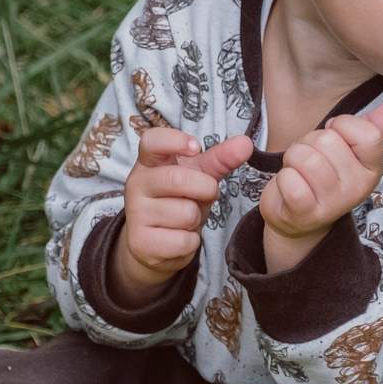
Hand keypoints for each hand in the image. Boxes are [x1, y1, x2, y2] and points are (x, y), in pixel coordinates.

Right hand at [111, 128, 254, 306]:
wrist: (155, 243)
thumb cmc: (178, 200)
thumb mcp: (198, 176)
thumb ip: (220, 159)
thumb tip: (245, 143)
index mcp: (149, 163)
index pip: (152, 141)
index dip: (174, 141)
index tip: (196, 147)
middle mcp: (137, 185)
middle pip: (178, 179)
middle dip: (205, 188)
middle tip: (205, 194)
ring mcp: (136, 214)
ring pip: (185, 213)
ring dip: (196, 218)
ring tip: (186, 219)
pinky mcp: (141, 242)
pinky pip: (183, 240)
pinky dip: (191, 241)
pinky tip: (180, 237)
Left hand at [258, 99, 382, 270]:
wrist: (298, 217)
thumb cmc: (323, 174)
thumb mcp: (349, 149)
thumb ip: (373, 126)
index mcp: (372, 169)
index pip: (368, 134)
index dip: (341, 126)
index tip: (334, 137)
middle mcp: (358, 188)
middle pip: (328, 140)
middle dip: (309, 142)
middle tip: (311, 161)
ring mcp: (334, 203)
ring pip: (305, 157)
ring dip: (293, 159)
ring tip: (300, 172)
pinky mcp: (306, 213)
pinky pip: (290, 180)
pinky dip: (283, 179)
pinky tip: (291, 188)